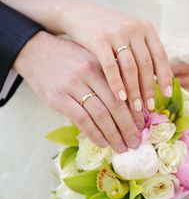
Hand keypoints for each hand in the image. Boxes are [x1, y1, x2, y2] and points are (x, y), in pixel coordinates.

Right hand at [14, 31, 143, 152]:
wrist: (36, 51)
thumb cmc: (68, 57)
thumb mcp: (91, 58)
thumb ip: (108, 76)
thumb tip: (129, 103)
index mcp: (101, 64)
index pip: (123, 91)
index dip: (134, 111)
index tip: (142, 126)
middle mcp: (89, 73)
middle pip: (115, 105)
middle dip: (128, 127)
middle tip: (136, 142)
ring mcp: (72, 85)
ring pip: (99, 115)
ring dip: (113, 134)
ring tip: (121, 148)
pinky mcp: (58, 97)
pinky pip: (81, 119)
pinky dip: (94, 133)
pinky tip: (102, 143)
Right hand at [56, 0, 172, 111]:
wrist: (79, 13)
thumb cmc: (107, 29)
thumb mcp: (128, 33)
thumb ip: (142, 50)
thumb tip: (157, 78)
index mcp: (145, 27)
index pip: (160, 55)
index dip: (165, 76)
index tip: (167, 94)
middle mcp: (134, 28)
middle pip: (146, 64)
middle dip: (149, 88)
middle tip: (149, 106)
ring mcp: (117, 33)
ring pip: (131, 68)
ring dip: (134, 90)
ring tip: (136, 107)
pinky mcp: (99, 39)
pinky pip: (111, 67)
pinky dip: (117, 84)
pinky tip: (120, 98)